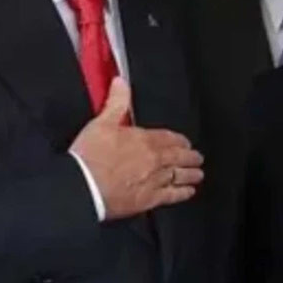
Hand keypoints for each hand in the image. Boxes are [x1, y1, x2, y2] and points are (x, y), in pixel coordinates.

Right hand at [70, 77, 202, 219]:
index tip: (185, 142)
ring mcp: (154, 180)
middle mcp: (154, 160)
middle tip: (198, 157)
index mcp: (144, 140)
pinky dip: (182, 193)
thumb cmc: (90, 156)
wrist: (84, 186)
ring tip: (198, 174)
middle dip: (190, 156)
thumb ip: (116, 103)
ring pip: (180, 175)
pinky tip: (188, 192)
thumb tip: (121, 83)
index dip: (180, 140)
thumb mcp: (101, 123)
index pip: (169, 138)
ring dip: (191, 174)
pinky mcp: (149, 199)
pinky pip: (172, 195)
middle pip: (179, 157)